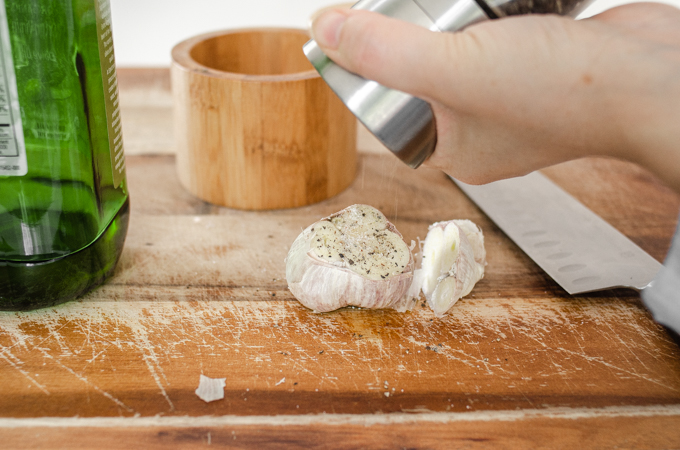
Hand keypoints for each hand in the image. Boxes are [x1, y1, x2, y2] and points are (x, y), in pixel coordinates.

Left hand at [311, 3, 679, 190]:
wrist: (654, 80)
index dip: (365, 71)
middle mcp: (481, 131)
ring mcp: (513, 100)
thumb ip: (386, 53)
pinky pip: (495, 42)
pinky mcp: (540, 67)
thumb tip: (325, 31)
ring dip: (443, 27)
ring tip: (427, 3)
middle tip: (384, 6)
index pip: (390, 110)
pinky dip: (482, 20)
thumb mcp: (455, 70)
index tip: (350, 30)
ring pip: (459, 57)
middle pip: (421, 79)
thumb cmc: (563, 92)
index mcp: (455, 149)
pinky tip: (477, 1)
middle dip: (401, 42)